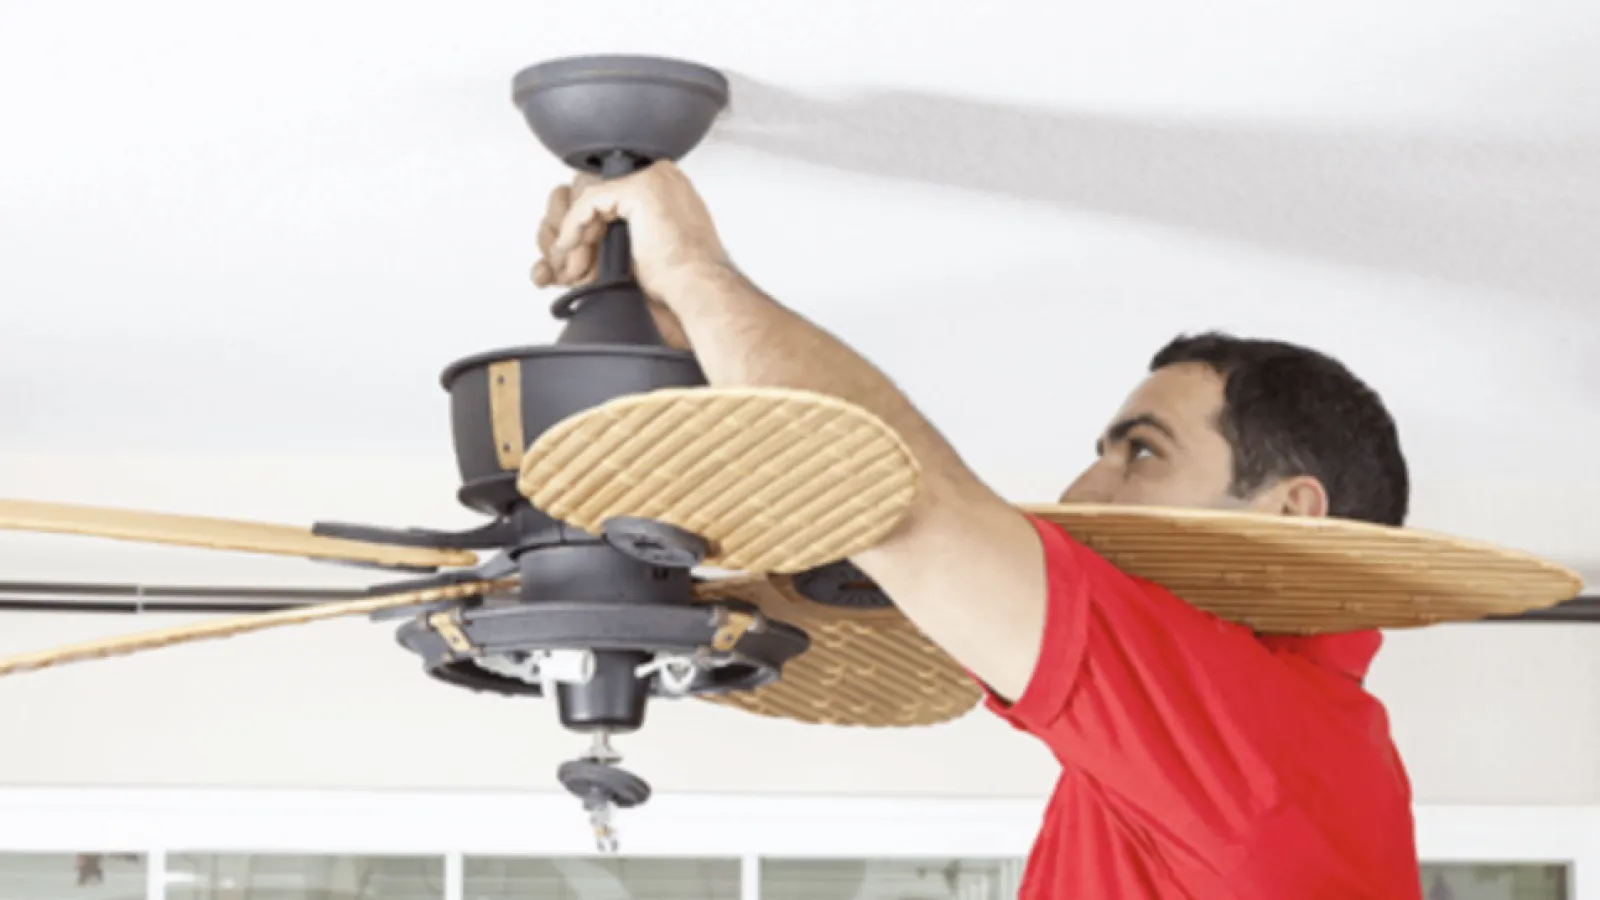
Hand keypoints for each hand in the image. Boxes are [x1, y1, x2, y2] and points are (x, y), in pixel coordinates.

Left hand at [532, 160, 731, 309]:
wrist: (697, 287)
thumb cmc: (681, 278)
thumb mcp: (650, 244)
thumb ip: (631, 229)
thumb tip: (598, 232)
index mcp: (669, 187)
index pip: (615, 197)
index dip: (594, 227)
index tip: (581, 257)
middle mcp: (663, 176)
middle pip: (601, 195)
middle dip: (580, 230)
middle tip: (569, 262)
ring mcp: (652, 179)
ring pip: (592, 199)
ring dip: (574, 232)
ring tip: (568, 263)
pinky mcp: (637, 189)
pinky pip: (590, 202)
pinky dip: (574, 226)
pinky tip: (569, 247)